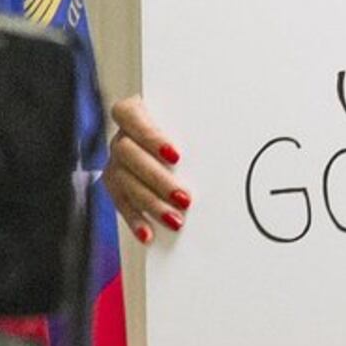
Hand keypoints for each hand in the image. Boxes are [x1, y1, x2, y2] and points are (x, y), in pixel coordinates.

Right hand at [101, 95, 189, 240]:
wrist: (183, 149)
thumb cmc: (191, 131)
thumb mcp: (192, 125)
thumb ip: (199, 129)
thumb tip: (228, 138)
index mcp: (137, 112)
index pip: (128, 115)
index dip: (149, 136)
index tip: (175, 156)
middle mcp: (122, 136)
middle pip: (127, 153)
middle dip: (156, 178)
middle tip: (184, 198)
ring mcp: (117, 162)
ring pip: (123, 180)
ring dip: (150, 202)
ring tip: (175, 220)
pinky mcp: (118, 186)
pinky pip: (121, 203)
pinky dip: (135, 219)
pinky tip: (149, 233)